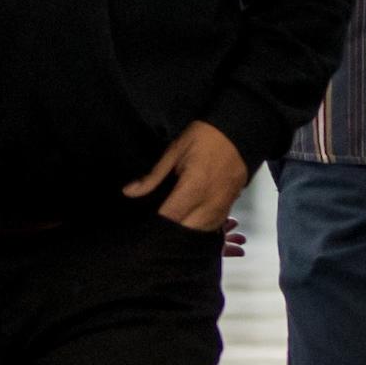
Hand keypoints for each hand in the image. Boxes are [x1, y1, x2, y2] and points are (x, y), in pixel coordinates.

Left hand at [124, 119, 250, 232]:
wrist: (237, 131)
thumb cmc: (203, 139)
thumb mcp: (173, 153)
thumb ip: (152, 177)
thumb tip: (128, 192)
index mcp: (192, 189)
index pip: (169, 218)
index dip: (155, 224)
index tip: (144, 222)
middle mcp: (209, 204)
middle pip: (185, 231)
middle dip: (169, 230)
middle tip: (157, 223)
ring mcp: (222, 207)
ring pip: (201, 232)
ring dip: (186, 231)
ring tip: (173, 224)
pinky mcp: (231, 205)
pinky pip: (214, 226)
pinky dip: (201, 227)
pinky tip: (191, 221)